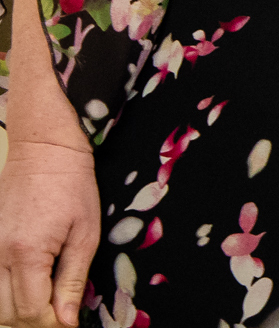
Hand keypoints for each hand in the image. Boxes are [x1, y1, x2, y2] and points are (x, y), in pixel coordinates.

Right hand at [0, 138, 98, 326]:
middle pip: (7, 314)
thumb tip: (66, 321)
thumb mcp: (85, 234)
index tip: (69, 322)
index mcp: (27, 253)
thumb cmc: (71, 186)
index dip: (52, 323)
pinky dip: (4, 294)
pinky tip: (25, 286)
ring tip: (44, 300)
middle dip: (33, 320)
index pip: (30, 312)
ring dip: (17, 310)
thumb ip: (72, 280)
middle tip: (59, 313)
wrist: (44, 153)